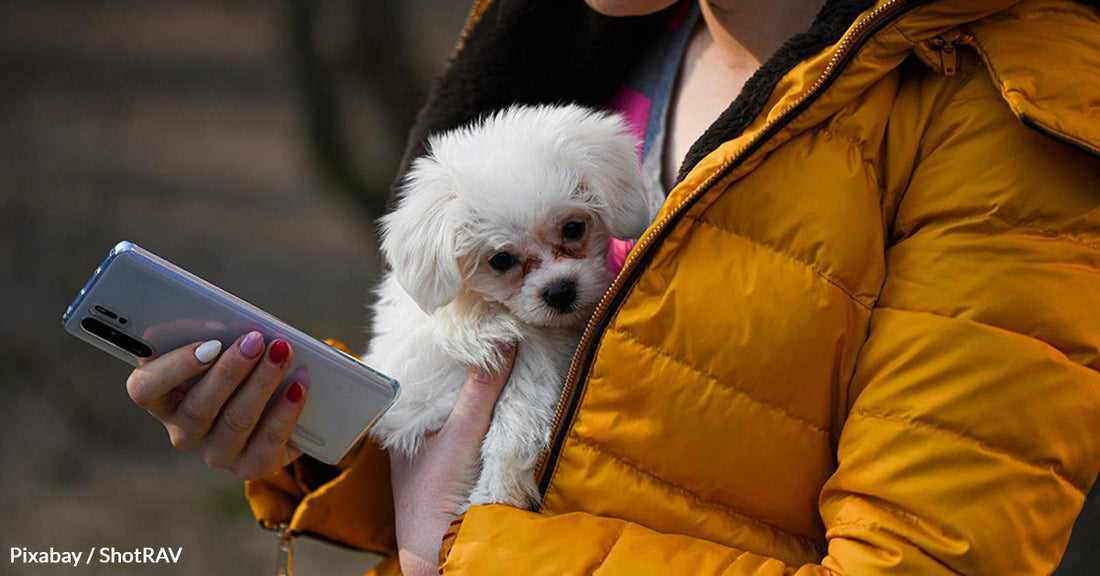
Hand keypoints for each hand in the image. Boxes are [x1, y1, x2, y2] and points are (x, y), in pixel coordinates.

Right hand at [124, 332, 305, 478]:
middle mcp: (184, 433)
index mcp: (163, 399)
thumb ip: (217, 337)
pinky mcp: (252, 465)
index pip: (145, 389)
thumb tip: (232, 325)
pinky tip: (298, 387)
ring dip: (262, 383)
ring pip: (236, 420)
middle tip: (255, 340)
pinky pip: (268, 441)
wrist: (278, 405)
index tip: (209, 344)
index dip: (175, 367)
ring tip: (282, 354)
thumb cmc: (241, 366)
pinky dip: (286, 411)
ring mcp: (217, 453)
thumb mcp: (223, 349)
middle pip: (198, 407)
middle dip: (231, 370)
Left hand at [390, 343, 516, 575]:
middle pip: (439, 388)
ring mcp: (432, 451)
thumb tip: (502, 341)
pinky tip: (501, 395)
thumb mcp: (461, 434)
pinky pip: (469, 426)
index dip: (439, 349)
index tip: (463, 324)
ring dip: (475, 388)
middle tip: (487, 331)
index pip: (418, 374)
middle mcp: (413, 434)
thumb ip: (481, 389)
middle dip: (462, 365)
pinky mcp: (454, 466)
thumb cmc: (435, 496)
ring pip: (454, 407)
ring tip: (498, 352)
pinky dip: (484, 411)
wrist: (441, 548)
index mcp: (401, 423)